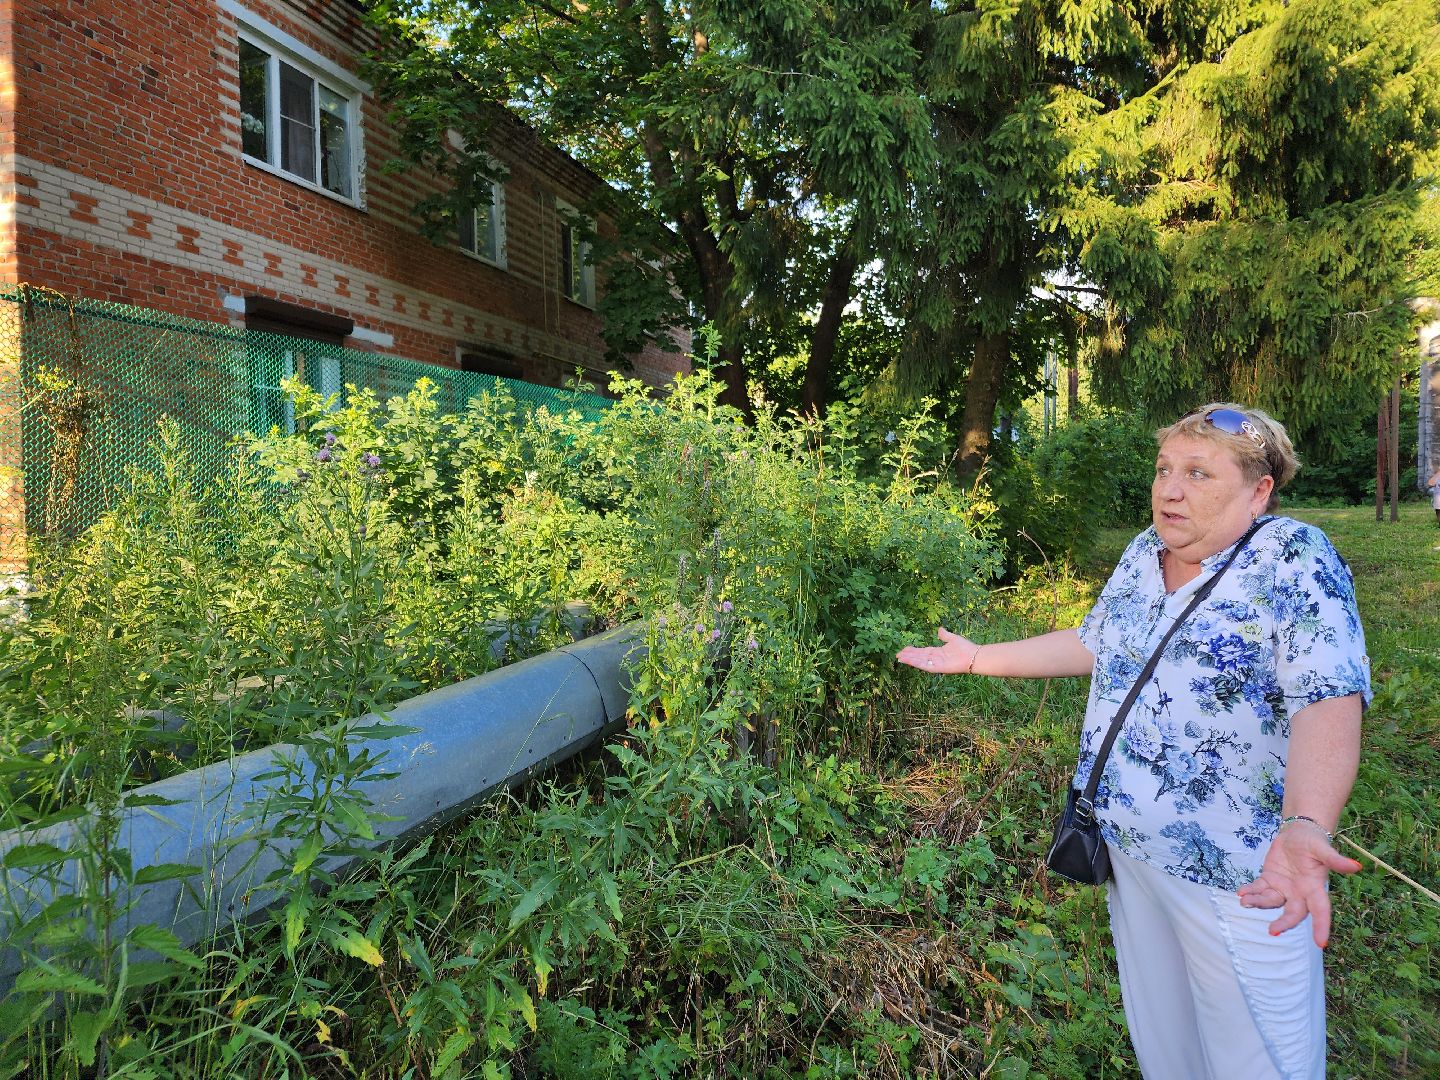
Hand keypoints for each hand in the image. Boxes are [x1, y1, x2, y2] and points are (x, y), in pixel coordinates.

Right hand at [895, 627, 979, 674]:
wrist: (973, 656)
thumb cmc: (965, 648)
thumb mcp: (952, 638)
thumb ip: (945, 635)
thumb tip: (939, 629)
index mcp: (938, 652)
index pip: (923, 651)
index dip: (913, 650)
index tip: (905, 648)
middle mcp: (936, 659)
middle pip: (919, 657)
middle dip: (909, 655)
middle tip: (897, 654)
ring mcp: (936, 664)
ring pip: (920, 662)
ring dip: (910, 659)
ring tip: (899, 658)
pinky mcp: (938, 668)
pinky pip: (925, 666)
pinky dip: (916, 663)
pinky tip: (909, 660)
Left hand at [1237, 821, 1362, 947]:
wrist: (1297, 833)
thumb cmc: (1313, 842)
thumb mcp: (1323, 849)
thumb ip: (1336, 860)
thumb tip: (1357, 866)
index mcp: (1315, 888)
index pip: (1321, 911)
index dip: (1321, 926)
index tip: (1321, 944)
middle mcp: (1299, 893)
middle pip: (1293, 913)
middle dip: (1284, 923)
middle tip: (1273, 930)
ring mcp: (1283, 888)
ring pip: (1271, 901)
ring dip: (1259, 903)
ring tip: (1245, 902)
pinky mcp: (1269, 879)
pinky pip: (1259, 889)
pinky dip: (1250, 891)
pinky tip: (1241, 892)